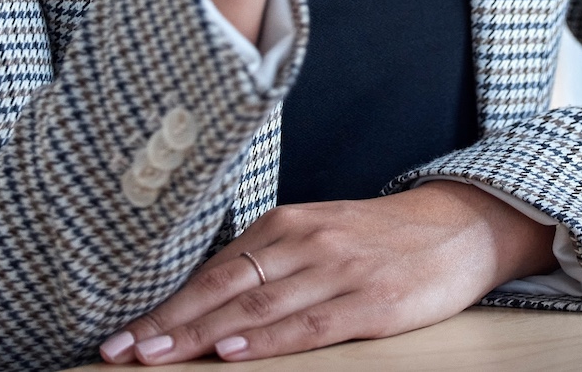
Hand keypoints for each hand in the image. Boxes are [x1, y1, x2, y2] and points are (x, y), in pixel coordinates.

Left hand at [97, 183, 559, 363]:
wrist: (459, 226)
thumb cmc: (381, 238)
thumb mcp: (321, 235)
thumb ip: (270, 262)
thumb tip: (208, 301)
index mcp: (289, 223)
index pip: (214, 270)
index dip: (166, 305)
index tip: (123, 335)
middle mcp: (307, 241)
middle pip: (224, 287)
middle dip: (168, 323)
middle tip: (121, 351)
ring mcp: (337, 271)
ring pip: (256, 306)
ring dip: (201, 335)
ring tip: (158, 357)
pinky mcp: (370, 302)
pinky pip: (307, 324)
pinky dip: (266, 339)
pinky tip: (233, 350)